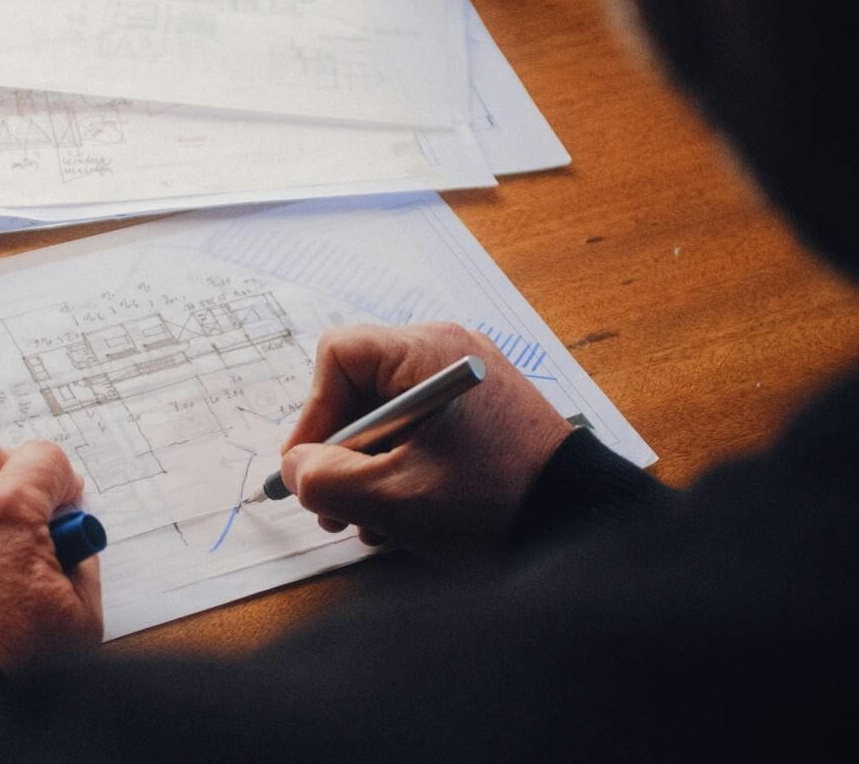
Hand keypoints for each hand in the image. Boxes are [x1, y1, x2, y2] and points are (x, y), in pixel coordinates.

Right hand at [280, 324, 571, 559]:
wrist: (585, 528)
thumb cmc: (497, 505)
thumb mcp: (397, 499)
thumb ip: (328, 480)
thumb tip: (295, 469)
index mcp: (429, 353)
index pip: (340, 355)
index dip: (314, 412)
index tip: (309, 468)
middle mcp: (447, 353)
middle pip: (359, 387)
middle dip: (340, 451)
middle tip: (333, 506)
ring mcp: (465, 382)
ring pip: (385, 414)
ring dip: (367, 468)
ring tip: (371, 521)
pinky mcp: (479, 412)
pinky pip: (418, 427)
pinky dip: (400, 467)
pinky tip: (403, 514)